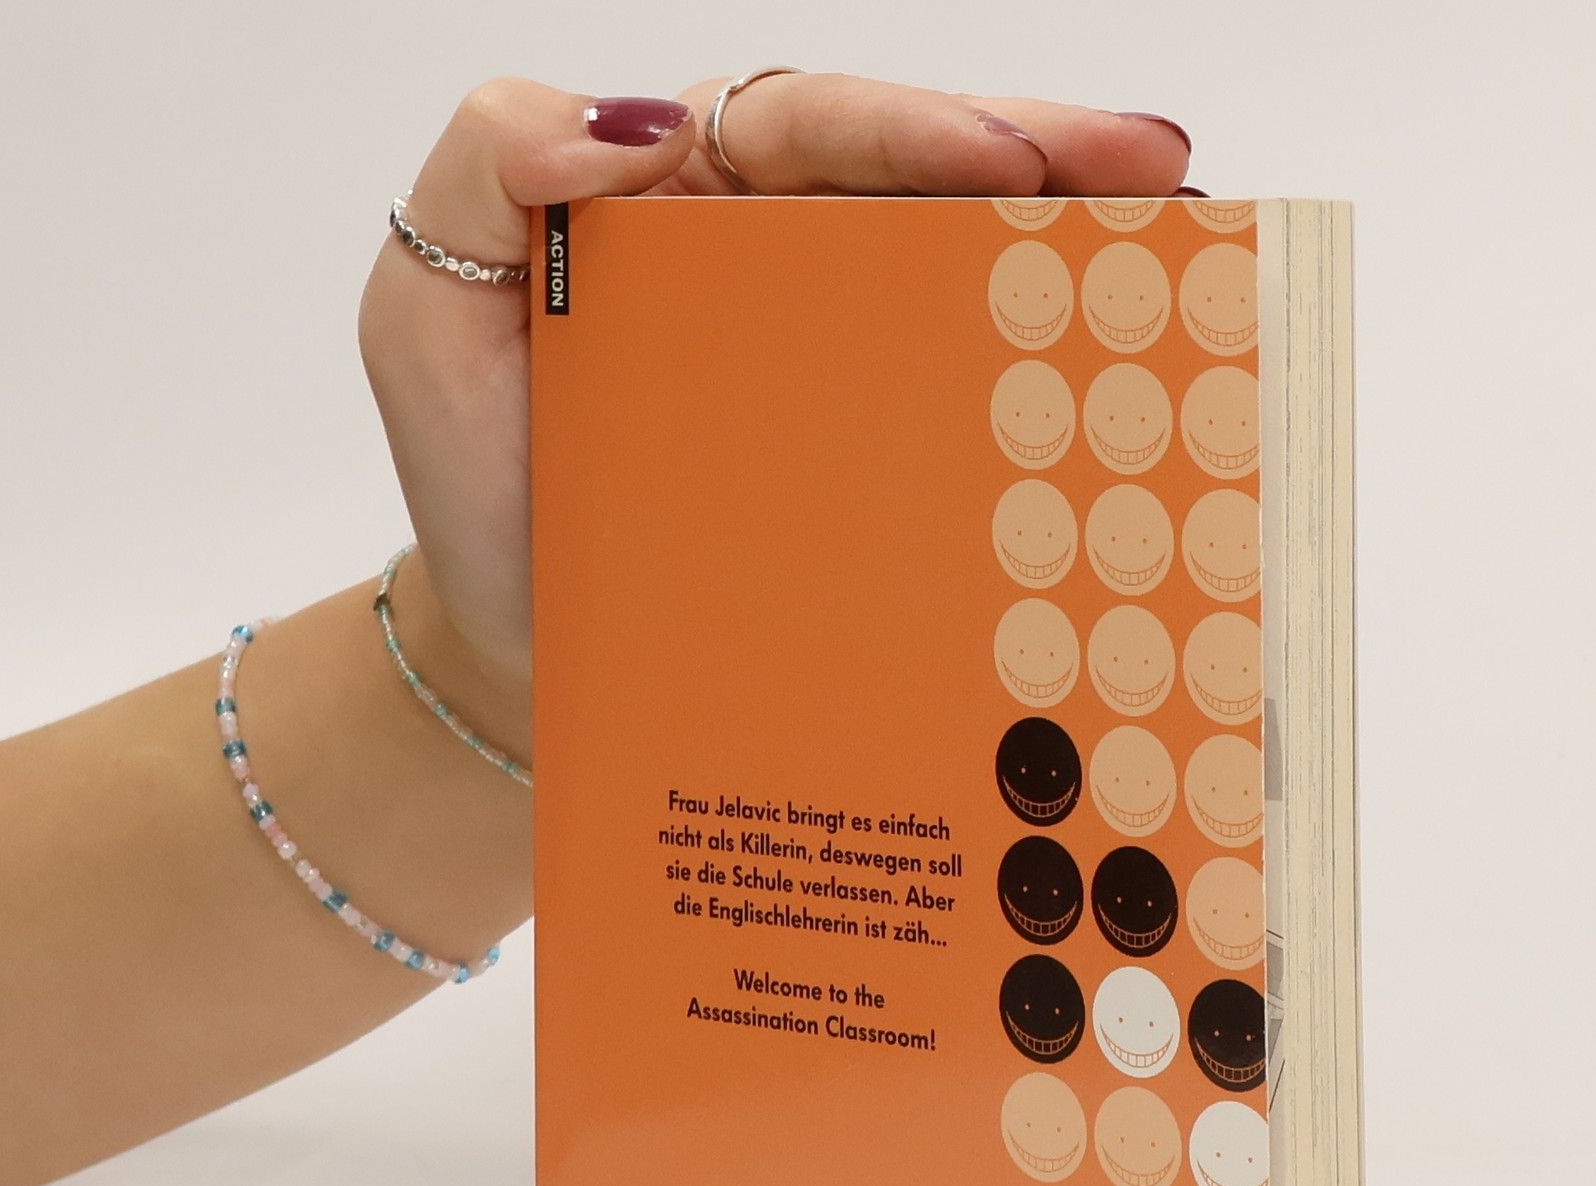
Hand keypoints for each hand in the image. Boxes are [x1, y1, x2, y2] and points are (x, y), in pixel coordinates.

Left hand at [358, 75, 1189, 688]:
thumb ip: (484, 172)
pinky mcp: (861, 466)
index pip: (810, 127)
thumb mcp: (420, 310)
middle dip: (1045, 166)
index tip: (1011, 156)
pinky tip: (1101, 399)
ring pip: (954, 290)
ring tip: (1174, 263)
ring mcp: (828, 368)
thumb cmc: (475, 482)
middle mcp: (772, 266)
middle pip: (918, 188)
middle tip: (1164, 174)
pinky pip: (947, 414)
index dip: (916, 129)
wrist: (519, 653)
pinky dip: (1026, 399)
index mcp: (683, 200)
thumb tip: (630, 122)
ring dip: (1065, 270)